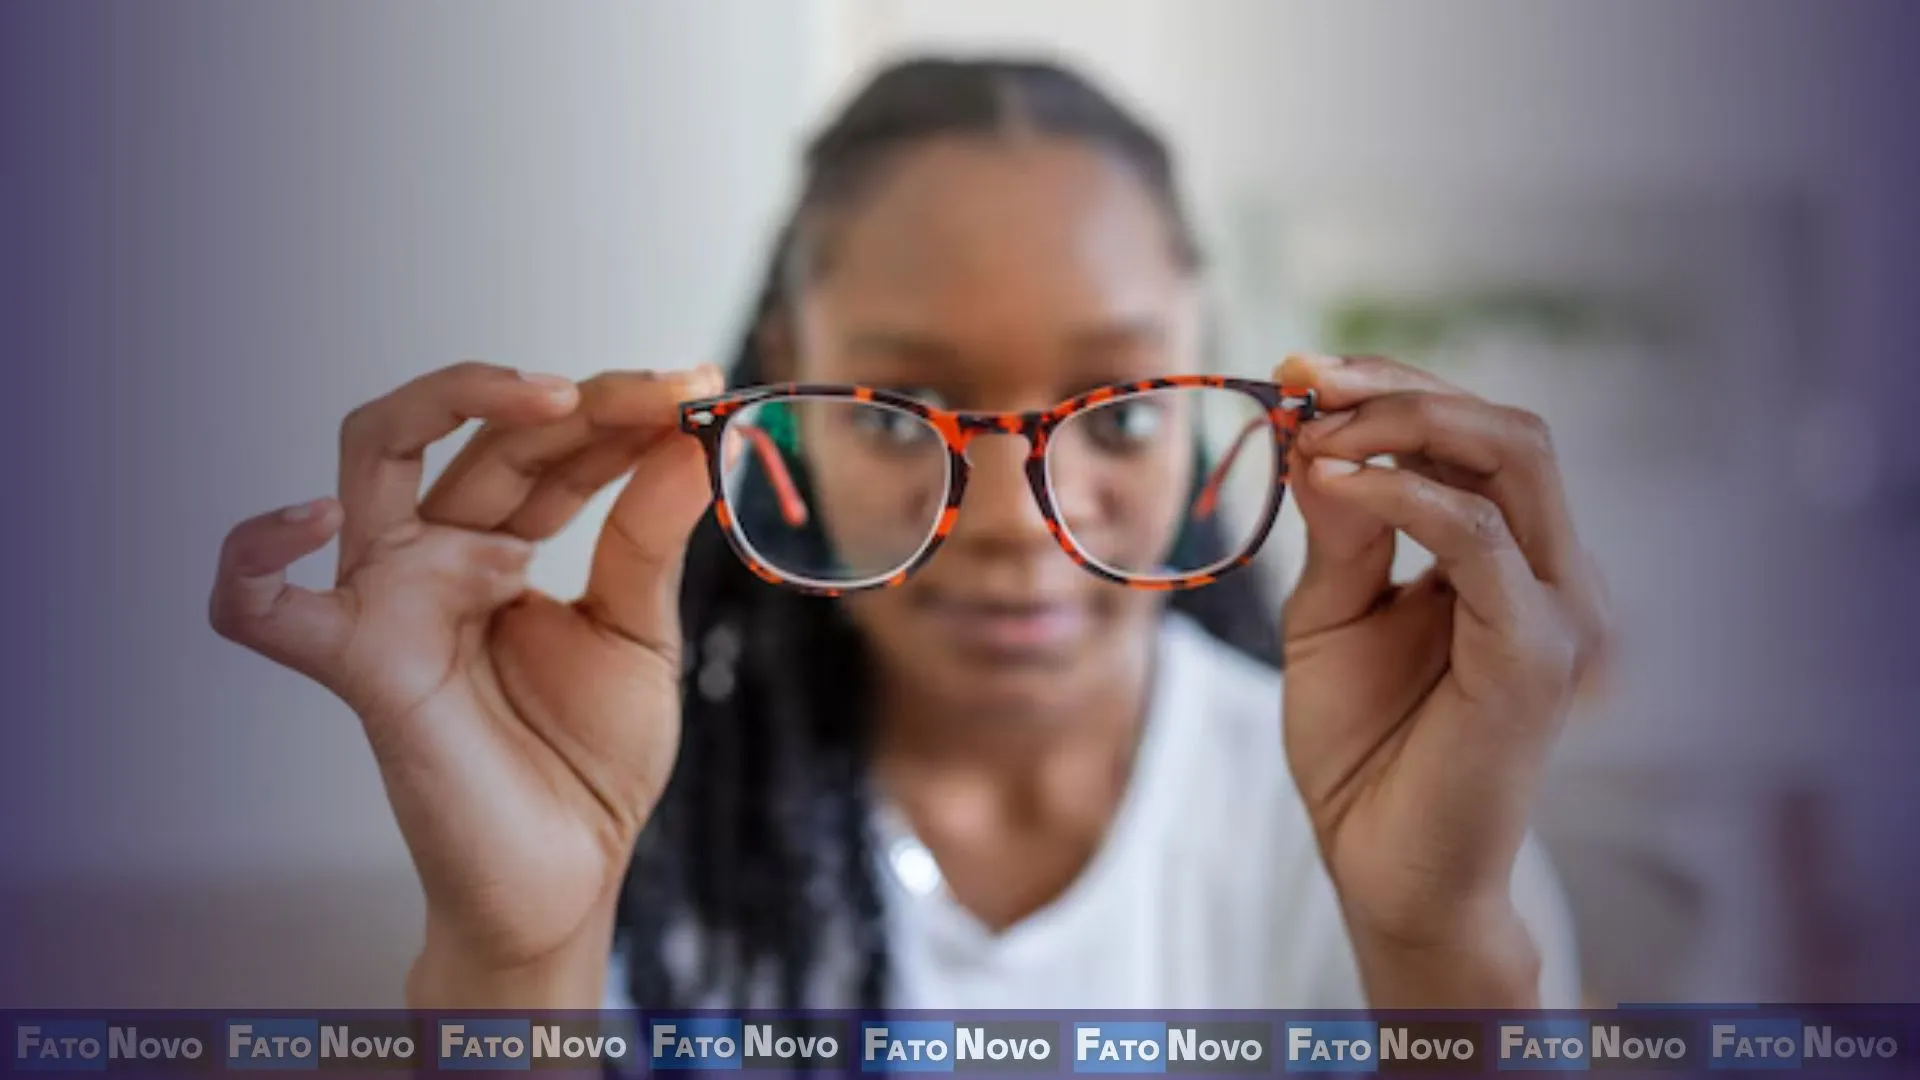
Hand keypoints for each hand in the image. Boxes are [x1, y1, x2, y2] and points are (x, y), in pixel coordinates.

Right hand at [208, 360, 722, 1004]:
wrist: (571, 872)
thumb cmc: (591, 761)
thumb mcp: (639, 630)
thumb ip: (650, 535)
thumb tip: (695, 436)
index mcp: (499, 545)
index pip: (547, 445)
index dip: (620, 412)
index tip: (699, 390)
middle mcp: (435, 556)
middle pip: (484, 436)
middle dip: (580, 401)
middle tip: (667, 394)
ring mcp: (388, 599)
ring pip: (374, 454)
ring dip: (462, 402)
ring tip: (560, 401)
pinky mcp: (356, 662)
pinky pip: (257, 606)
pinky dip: (253, 551)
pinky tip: (309, 517)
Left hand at [1276, 353, 1609, 1005]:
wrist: (1382, 863)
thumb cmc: (1363, 747)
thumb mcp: (1331, 615)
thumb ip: (1337, 529)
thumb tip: (1315, 436)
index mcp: (1509, 560)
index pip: (1474, 436)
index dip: (1392, 387)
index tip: (1299, 370)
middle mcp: (1551, 574)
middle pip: (1507, 429)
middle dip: (1401, 388)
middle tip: (1307, 380)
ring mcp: (1557, 610)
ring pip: (1514, 460)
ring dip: (1406, 424)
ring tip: (1317, 432)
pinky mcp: (1538, 654)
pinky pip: (1482, 539)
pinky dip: (1407, 494)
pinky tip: (1336, 484)